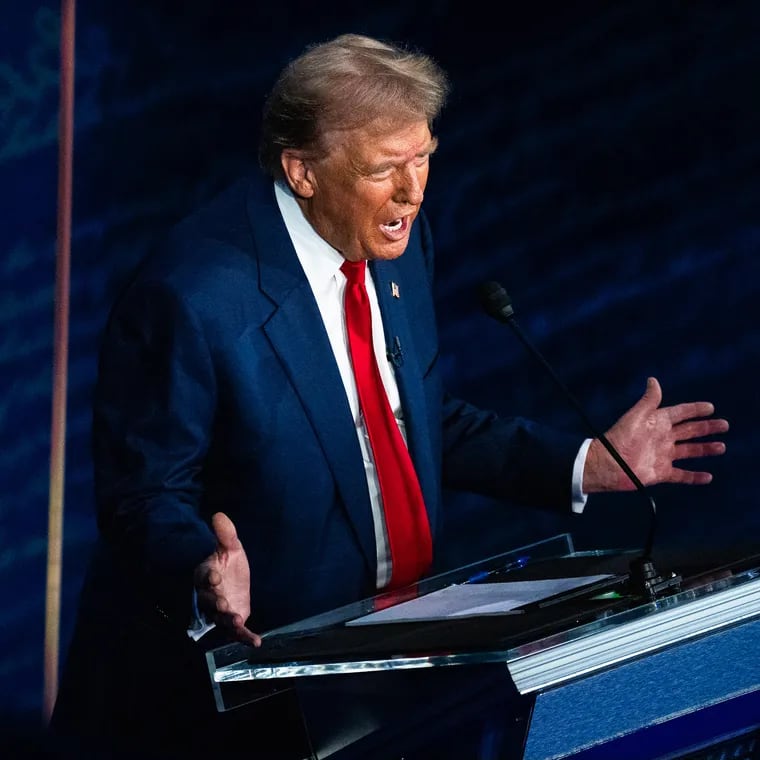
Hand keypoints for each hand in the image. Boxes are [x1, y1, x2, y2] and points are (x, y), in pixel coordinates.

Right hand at [194, 512, 260, 646]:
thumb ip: (226, 534)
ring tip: (237, 622)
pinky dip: (244, 637)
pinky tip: (256, 641)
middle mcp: (209, 595)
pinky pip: (236, 632)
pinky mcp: (232, 621)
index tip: (215, 575)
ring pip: (220, 618)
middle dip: (216, 603)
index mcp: (206, 575)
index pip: (204, 576)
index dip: (209, 576)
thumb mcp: (231, 547)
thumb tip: (219, 514)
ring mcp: (219, 611)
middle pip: (209, 601)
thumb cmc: (228, 562)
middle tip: (224, 605)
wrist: (233, 580)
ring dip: (227, 621)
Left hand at [583, 377, 728, 492]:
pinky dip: (695, 477)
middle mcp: (662, 438)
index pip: (680, 413)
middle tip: (724, 425)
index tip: (710, 407)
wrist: (608, 464)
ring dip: (705, 449)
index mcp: (657, 422)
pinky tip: (708, 476)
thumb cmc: (619, 438)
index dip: (694, 410)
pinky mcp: (661, 473)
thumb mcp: (636, 416)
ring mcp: (663, 455)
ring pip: (690, 451)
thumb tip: (653, 380)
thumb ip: (648, 400)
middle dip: (706, 428)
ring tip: (721, 447)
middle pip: (690, 431)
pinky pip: (682, 475)